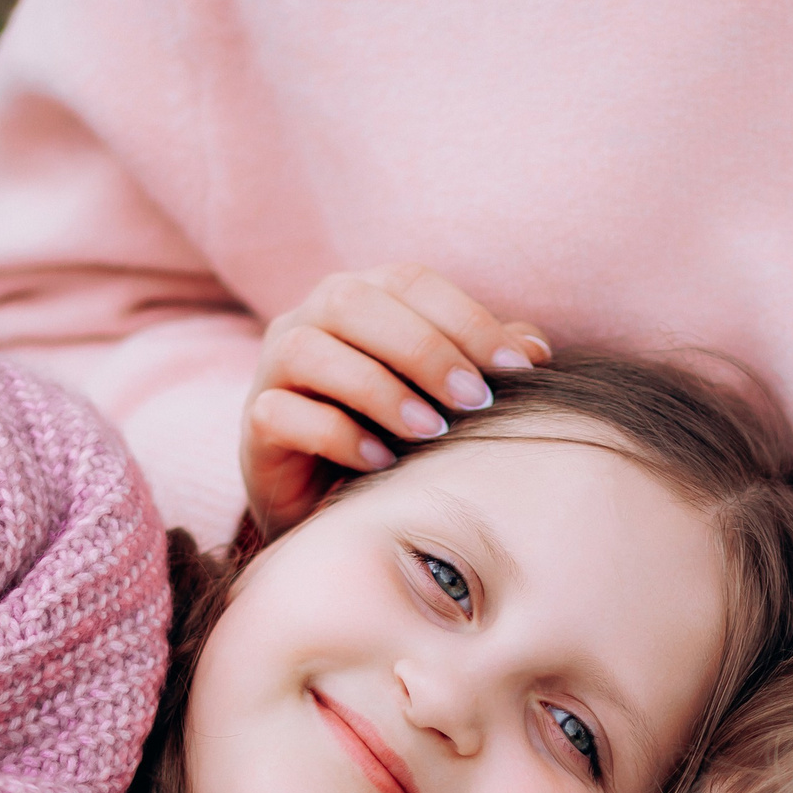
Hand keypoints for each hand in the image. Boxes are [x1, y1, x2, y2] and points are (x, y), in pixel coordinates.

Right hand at [243, 264, 550, 534]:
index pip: (410, 282)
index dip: (465, 318)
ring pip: (308, 350)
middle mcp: (309, 320)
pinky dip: (335, 434)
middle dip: (423, 348)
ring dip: (378, 388)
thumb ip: (481, 366)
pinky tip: (381, 463)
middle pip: (353, 301)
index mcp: (362, 300)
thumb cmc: (397, 439)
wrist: (333, 510)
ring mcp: (273, 369)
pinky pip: (281, 413)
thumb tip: (535, 349)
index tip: (519, 369)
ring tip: (430, 431)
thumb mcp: (445, 401)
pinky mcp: (256, 422)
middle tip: (475, 400)